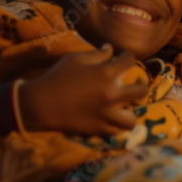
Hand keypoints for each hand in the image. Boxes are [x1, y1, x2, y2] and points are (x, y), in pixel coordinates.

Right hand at [17, 45, 147, 136]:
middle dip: (140, 85)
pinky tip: (113, 118)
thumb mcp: (75, 59)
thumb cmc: (57, 77)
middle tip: (132, 85)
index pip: (130, 61)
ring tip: (125, 107)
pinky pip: (118, 131)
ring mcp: (106, 114)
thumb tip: (111, 50)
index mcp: (106, 74)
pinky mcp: (99, 128)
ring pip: (132, 119)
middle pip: (141, 91)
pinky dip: (118, 125)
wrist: (40, 104)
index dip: (128, 57)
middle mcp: (112, 95)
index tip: (124, 58)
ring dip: (131, 112)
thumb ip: (97, 54)